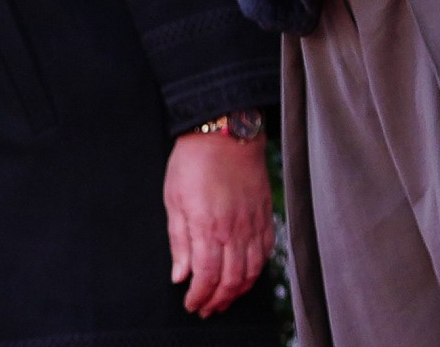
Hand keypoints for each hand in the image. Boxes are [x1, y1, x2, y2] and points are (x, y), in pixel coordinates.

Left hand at [162, 127, 272, 315]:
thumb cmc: (194, 161)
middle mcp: (234, 230)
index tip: (191, 304)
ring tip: (225, 298)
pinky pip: (266, 251)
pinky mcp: (265, 213)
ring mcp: (253, 222)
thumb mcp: (173, 200)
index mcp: (207, 227)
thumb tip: (180, 275)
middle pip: (232, 280)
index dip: (199, 297)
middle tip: (207, 308)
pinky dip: (257, 269)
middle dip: (218, 301)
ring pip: (252, 270)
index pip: (207, 277)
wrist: (226, 130)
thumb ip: (178, 241)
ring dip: (238, 291)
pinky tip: (246, 274)